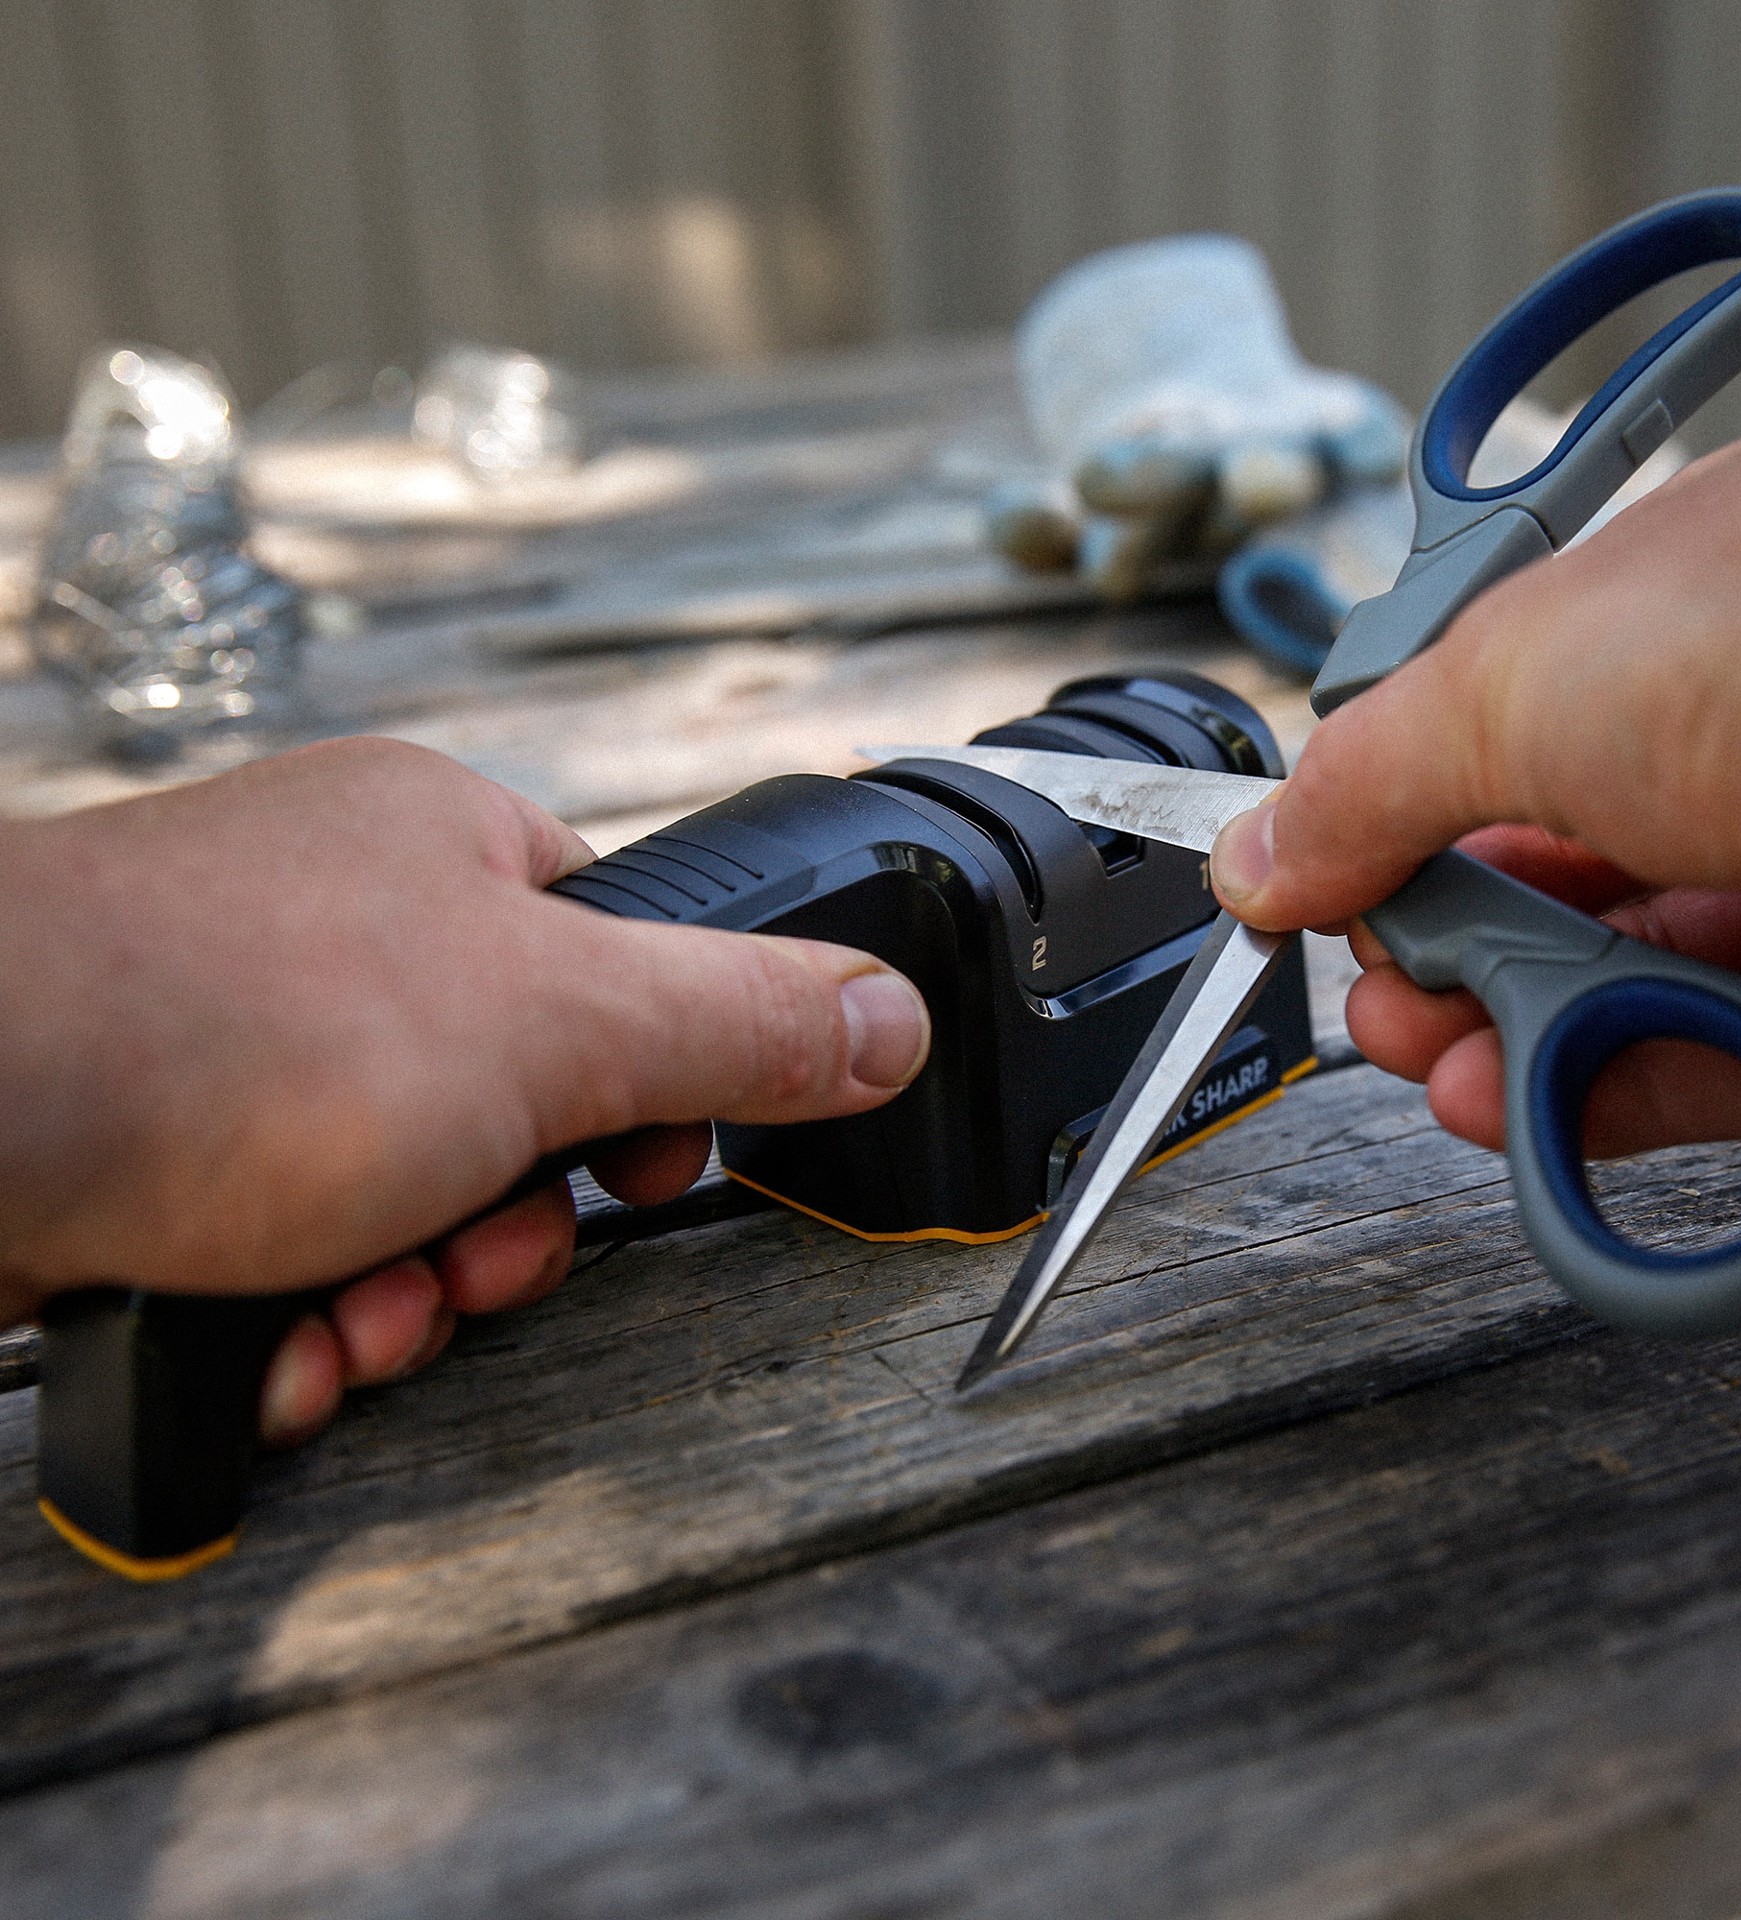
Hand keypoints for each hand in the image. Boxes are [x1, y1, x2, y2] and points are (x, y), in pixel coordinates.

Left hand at [0, 739, 929, 1441]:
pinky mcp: (154, 1144)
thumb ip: (740, 1024)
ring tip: (366, 1306)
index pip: (604, 959)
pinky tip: (277, 1338)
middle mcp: (338, 930)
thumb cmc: (235, 1022)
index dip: (641, 1082)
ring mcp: (236, 1039)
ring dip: (411, 1288)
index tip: (637, 1159)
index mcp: (441, 851)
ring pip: (399, 1194)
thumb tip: (894, 1015)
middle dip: (513, 1222)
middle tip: (483, 1252)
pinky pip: (288, 1243)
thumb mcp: (556, 1022)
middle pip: (509, 1104)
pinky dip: (303, 1313)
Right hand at [1206, 416, 1740, 1149]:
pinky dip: (1615, 1095)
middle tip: (1381, 992)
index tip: (1316, 882)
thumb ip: (1370, 784)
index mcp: (1673, 604)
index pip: (1489, 723)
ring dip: (1507, 1031)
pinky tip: (1529, 1112)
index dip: (1390, 809)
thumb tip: (1262, 856)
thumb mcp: (1520, 680)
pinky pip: (1725, 1063)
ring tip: (1438, 1066)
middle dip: (1433, 941)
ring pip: (1624, 973)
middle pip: (1545, 863)